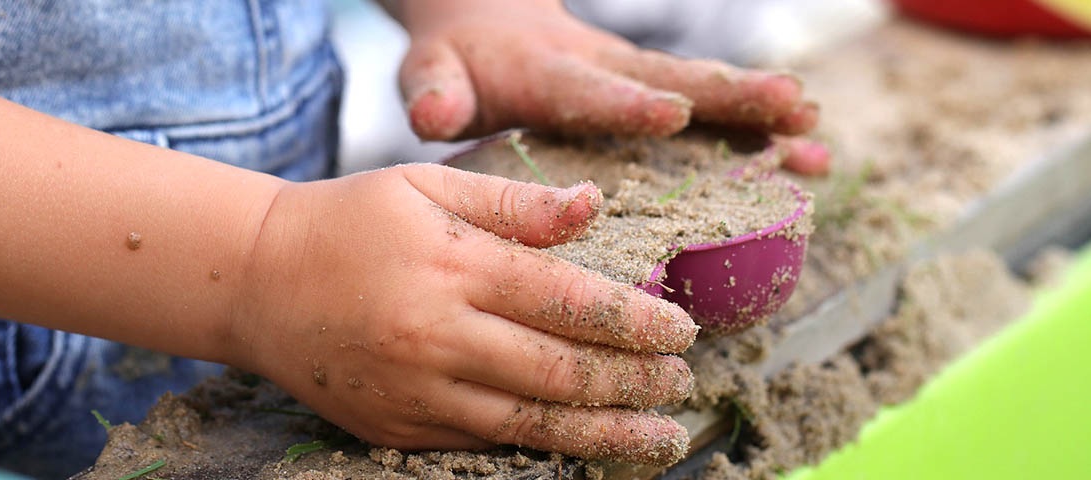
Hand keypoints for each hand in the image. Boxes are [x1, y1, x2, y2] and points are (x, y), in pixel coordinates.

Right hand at [227, 164, 697, 463]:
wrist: (256, 281)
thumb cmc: (350, 221)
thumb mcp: (427, 186)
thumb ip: (514, 202)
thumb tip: (595, 207)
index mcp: (453, 265)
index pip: (569, 301)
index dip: (636, 321)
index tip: (682, 329)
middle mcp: (438, 335)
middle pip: (561, 372)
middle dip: (634, 382)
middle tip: (680, 382)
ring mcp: (416, 390)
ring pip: (531, 424)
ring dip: (605, 434)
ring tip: (659, 437)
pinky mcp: (396, 428)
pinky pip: (484, 444)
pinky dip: (542, 449)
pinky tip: (583, 447)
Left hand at [392, 0, 828, 174]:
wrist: (486, 25)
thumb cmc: (458, 63)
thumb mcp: (432, 73)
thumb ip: (434, 91)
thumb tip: (434, 114)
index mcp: (547, 73)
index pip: (589, 90)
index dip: (628, 103)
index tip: (672, 112)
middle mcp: (603, 70)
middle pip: (672, 81)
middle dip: (730, 97)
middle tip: (790, 106)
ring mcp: (635, 82)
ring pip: (704, 96)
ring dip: (759, 114)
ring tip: (816, 135)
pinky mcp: (653, 95)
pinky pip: (711, 113)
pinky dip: (759, 132)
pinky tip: (810, 156)